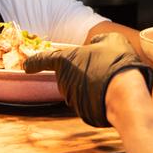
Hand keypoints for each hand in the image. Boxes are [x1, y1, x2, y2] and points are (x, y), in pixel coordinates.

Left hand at [25, 33, 152, 127]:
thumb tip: (96, 44)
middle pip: (67, 74)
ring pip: (78, 88)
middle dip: (80, 72)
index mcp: (65, 60)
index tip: (27, 66)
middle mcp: (64, 80)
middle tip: (100, 68)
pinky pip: (88, 102)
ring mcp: (72, 98)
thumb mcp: (111, 39)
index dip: (34, 62)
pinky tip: (111, 93)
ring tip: (110, 80)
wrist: (125, 95)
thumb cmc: (116, 63)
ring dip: (89, 85)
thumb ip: (99, 40)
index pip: (43, 59)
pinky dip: (96, 98)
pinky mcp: (83, 112)